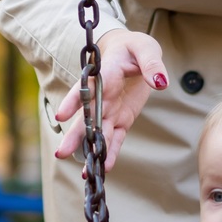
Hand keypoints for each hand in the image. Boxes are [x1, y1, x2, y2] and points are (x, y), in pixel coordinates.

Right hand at [54, 30, 167, 168]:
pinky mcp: (121, 119)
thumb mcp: (146, 49)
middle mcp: (102, 96)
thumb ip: (152, 65)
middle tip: (61, 153)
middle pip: (86, 118)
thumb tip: (160, 82)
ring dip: (91, 151)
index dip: (72, 102)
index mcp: (103, 75)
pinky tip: (106, 169)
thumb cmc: (135, 48)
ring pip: (97, 133)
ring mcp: (110, 110)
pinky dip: (111, 153)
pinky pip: (115, 138)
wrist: (134, 55)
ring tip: (85, 173)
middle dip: (75, 136)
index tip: (61, 116)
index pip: (85, 89)